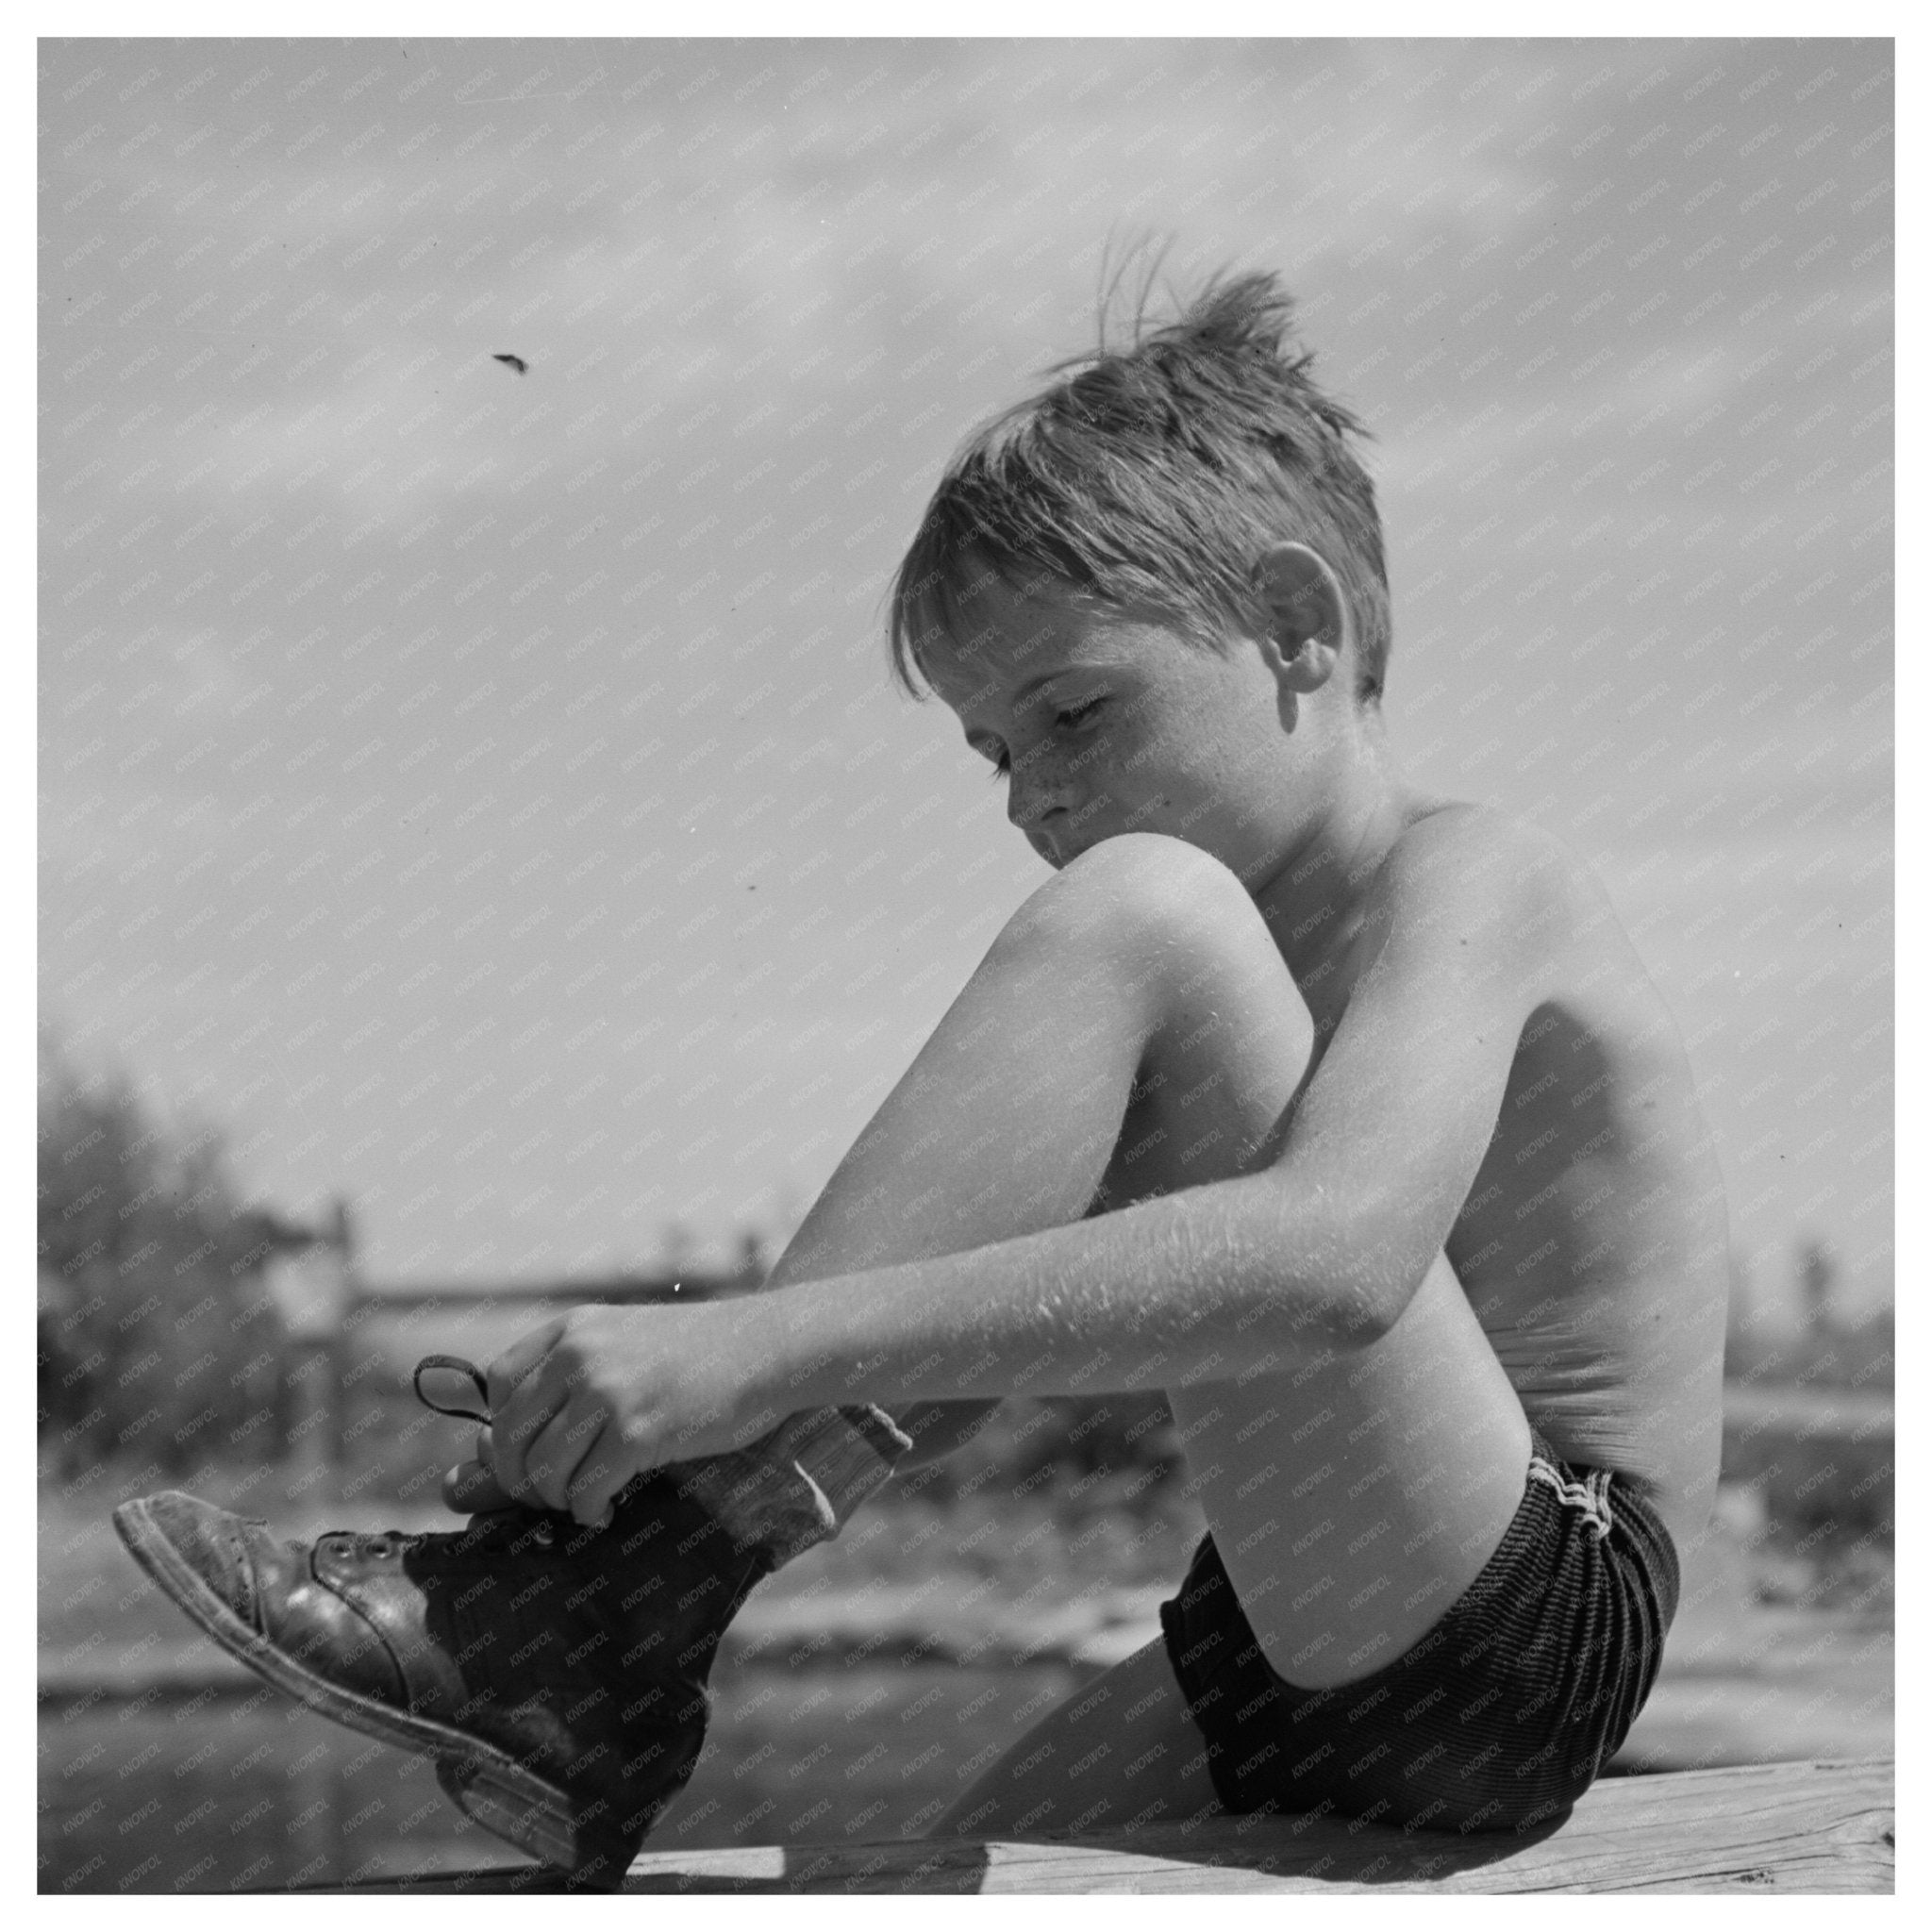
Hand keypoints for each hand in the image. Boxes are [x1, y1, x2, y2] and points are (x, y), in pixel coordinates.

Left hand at [473, 1301, 781, 1525]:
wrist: (764, 1348)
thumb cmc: (695, 1352)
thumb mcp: (622, 1338)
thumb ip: (568, 1373)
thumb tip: (493, 1446)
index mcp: (573, 1328)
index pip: (499, 1383)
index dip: (505, 1426)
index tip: (530, 1451)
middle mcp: (581, 1355)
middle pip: (511, 1435)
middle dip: (521, 1477)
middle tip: (548, 1494)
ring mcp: (608, 1393)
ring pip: (544, 1470)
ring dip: (557, 1499)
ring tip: (583, 1500)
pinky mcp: (639, 1432)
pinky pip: (585, 1490)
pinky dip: (589, 1510)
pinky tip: (608, 1508)